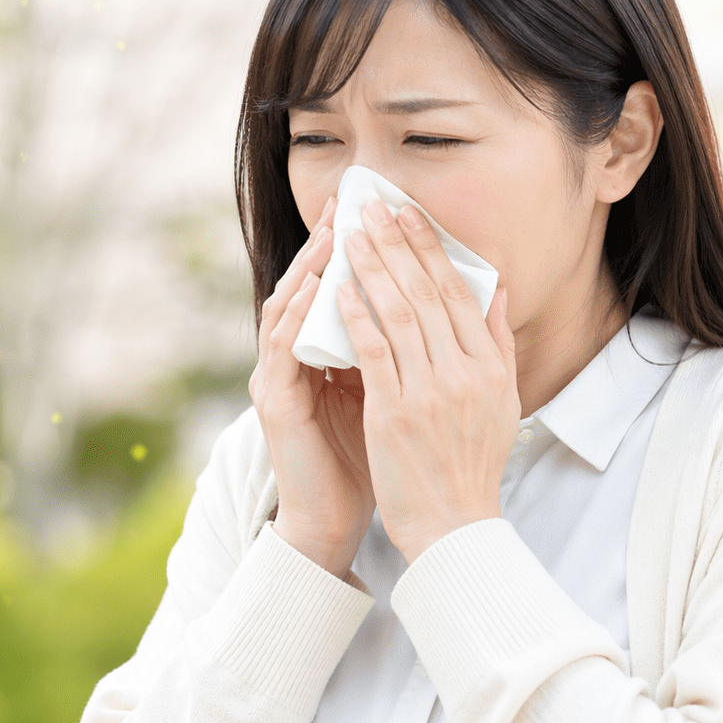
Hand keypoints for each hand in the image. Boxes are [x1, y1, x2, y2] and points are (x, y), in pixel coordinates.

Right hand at [248, 196, 375, 578]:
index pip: (335, 287)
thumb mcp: (394, 394)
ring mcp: (279, 377)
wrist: (336, 519)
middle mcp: (296, 358)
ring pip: (287, 308)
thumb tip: (447, 306)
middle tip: (345, 203)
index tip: (377, 210)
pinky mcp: (275, 402)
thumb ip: (407, 350)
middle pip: (307, 286)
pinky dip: (298, 316)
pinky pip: (283, 349)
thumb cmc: (367, 460)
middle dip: (325, 242)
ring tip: (330, 234)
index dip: (353, 249)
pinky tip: (315, 289)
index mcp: (324, 353)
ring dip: (307, 269)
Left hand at [339, 200, 519, 563]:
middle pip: (427, 292)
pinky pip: (374, 352)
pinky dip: (357, 316)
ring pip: (398, 313)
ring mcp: (429, 392)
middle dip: (396, 244)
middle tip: (372, 206)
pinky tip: (339, 288)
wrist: (453, 526)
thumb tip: (496, 288)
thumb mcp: (501, 401)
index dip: (430, 248)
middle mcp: (464, 373)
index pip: (458, 292)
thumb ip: (497, 342)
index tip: (408, 213)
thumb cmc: (471, 465)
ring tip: (351, 234)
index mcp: (489, 367)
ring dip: (372, 268)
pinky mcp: (395, 413)